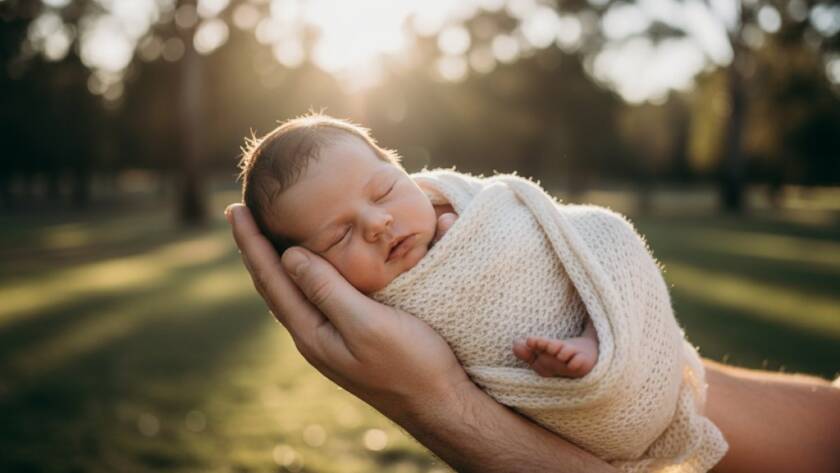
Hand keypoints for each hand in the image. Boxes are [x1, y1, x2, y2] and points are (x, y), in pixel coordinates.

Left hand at [227, 203, 620, 472]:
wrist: (438, 402)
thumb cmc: (410, 362)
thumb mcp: (367, 323)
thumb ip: (327, 290)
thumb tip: (289, 257)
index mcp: (311, 332)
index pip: (271, 279)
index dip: (252, 243)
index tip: (235, 209)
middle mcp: (313, 336)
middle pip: (273, 284)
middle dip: (255, 248)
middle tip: (239, 213)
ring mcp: (330, 339)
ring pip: (291, 291)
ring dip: (274, 260)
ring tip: (263, 234)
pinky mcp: (349, 337)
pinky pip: (312, 297)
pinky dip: (301, 273)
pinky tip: (306, 266)